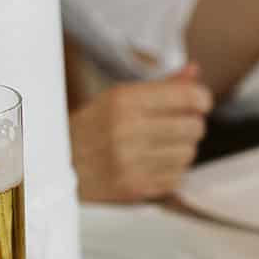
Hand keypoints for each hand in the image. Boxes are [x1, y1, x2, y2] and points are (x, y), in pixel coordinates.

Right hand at [70, 65, 211, 202]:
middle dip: (190, 125)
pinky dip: (170, 172)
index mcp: (124, 100)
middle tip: (174, 126)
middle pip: (195, 127)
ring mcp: (131, 161)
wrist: (57, 165)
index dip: (201, 99)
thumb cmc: (92, 128)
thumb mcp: (118, 98)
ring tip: (157, 146)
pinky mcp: (134, 187)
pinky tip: (149, 165)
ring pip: (189, 154)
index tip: (198, 103)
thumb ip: (162, 86)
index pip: (189, 97)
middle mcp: (128, 129)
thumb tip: (196, 71)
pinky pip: (177, 178)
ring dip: (180, 150)